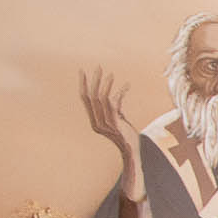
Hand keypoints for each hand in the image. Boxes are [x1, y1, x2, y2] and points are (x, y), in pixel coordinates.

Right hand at [79, 68, 145, 197]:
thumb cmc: (128, 135)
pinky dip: (120, 93)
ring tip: (111, 73)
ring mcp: (104, 124)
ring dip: (106, 84)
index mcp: (94, 121)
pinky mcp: (114, 124)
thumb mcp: (119, 119)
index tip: (83, 72)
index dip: (84, 85)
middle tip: (98, 66)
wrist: (134, 151)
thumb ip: (115, 108)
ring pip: (101, 98)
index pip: (85, 99)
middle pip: (90, 97)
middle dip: (94, 80)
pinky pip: (114, 103)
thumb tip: (116, 94)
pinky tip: (127, 86)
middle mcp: (96, 122)